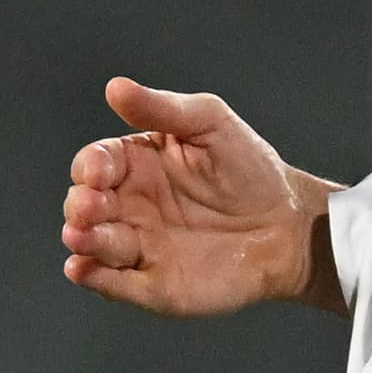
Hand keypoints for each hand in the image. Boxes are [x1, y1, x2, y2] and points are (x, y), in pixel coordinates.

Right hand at [60, 77, 341, 316]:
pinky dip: (95, 280)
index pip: (95, 164)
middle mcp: (128, 206)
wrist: (290, 225)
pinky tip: (82, 270)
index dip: (90, 167)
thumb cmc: (251, 169)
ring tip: (82, 235)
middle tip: (90, 206)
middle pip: (86, 206)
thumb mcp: (210, 124)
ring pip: (95, 246)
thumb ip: (162, 109)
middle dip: (81, 206)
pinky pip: (116, 285)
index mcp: (134, 165)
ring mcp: (139, 247)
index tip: (98, 171)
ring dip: (84, 241)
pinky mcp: (154, 285)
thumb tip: (116, 87)